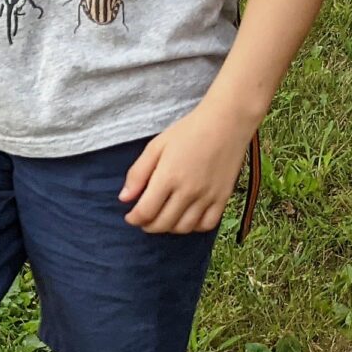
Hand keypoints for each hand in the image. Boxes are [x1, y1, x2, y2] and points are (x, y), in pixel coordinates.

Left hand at [119, 99, 256, 233]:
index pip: (146, 212)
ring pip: (184, 228)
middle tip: (143, 220)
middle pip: (163, 224)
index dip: (134, 219)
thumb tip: (124, 198)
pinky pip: (207, 224)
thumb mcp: (156, 147)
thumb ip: (138, 174)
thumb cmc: (188, 131)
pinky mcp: (223, 198)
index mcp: (168, 177)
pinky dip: (194, 227)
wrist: (226, 123)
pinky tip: (186, 218)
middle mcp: (188, 191)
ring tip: (162, 219)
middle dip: (148, 226)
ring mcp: (208, 197)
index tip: (130, 216)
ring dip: (169, 228)